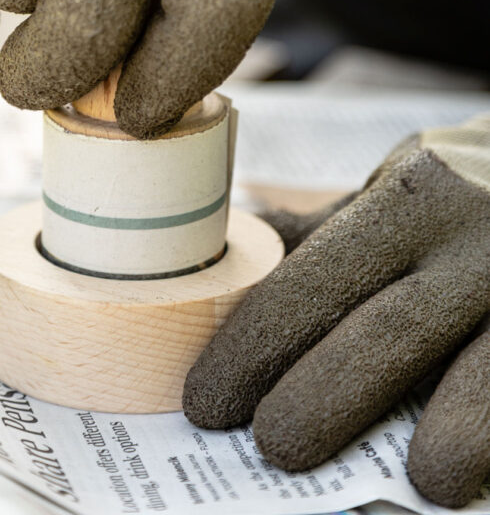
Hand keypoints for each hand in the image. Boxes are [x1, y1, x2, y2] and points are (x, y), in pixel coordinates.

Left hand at [183, 116, 489, 506]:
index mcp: (411, 199)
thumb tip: (235, 243)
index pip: (320, 276)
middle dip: (326, 395)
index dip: (259, 343)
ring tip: (418, 480)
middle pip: (392, 330)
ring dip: (447, 429)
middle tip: (273, 444)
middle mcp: (471, 240)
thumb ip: (328, 228)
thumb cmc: (462, 192)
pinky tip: (476, 466)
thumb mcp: (398, 189)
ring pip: (484, 371)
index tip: (208, 399)